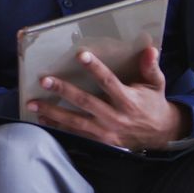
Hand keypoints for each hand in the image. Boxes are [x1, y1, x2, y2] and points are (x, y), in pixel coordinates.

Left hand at [26, 47, 188, 149]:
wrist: (160, 135)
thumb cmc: (153, 103)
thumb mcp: (156, 84)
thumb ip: (151, 67)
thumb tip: (149, 50)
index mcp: (128, 101)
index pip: (109, 82)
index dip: (95, 69)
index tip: (81, 55)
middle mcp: (115, 117)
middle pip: (85, 102)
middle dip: (64, 90)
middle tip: (45, 80)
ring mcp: (105, 132)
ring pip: (75, 122)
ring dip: (53, 112)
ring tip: (33, 103)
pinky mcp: (100, 142)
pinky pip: (76, 135)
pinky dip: (58, 128)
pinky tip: (43, 119)